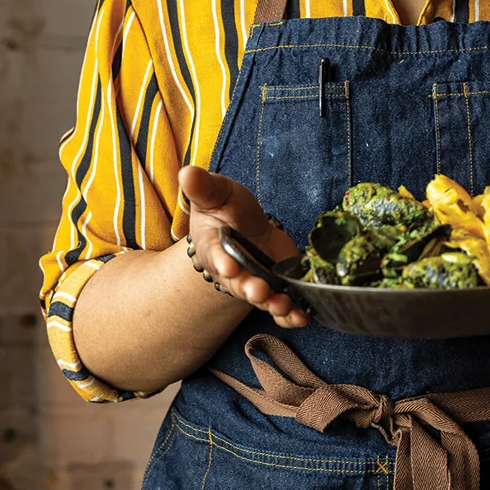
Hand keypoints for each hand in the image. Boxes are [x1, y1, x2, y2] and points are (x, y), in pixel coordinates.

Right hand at [180, 165, 309, 328]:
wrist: (242, 226)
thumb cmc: (225, 208)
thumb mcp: (216, 193)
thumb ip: (203, 186)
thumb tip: (186, 172)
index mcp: (213, 246)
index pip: (215, 255)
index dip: (222, 261)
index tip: (228, 266)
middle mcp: (232, 271)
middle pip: (239, 284)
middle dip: (249, 288)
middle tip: (259, 291)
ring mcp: (254, 282)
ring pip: (261, 299)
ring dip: (273, 304)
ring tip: (284, 305)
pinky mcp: (275, 288)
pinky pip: (281, 307)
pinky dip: (291, 314)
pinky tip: (303, 316)